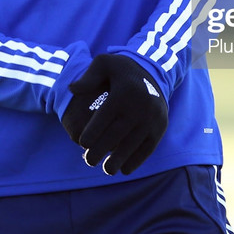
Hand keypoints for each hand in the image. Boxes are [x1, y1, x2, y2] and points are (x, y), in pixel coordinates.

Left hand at [63, 54, 167, 175]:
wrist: (154, 73)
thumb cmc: (121, 72)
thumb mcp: (104, 64)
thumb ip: (88, 77)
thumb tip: (72, 89)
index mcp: (124, 92)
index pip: (104, 117)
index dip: (92, 133)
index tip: (82, 143)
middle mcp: (140, 106)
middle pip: (117, 134)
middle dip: (101, 151)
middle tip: (88, 161)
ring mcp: (152, 119)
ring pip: (132, 145)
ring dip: (118, 160)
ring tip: (106, 169)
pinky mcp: (161, 127)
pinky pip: (148, 148)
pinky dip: (137, 160)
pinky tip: (125, 169)